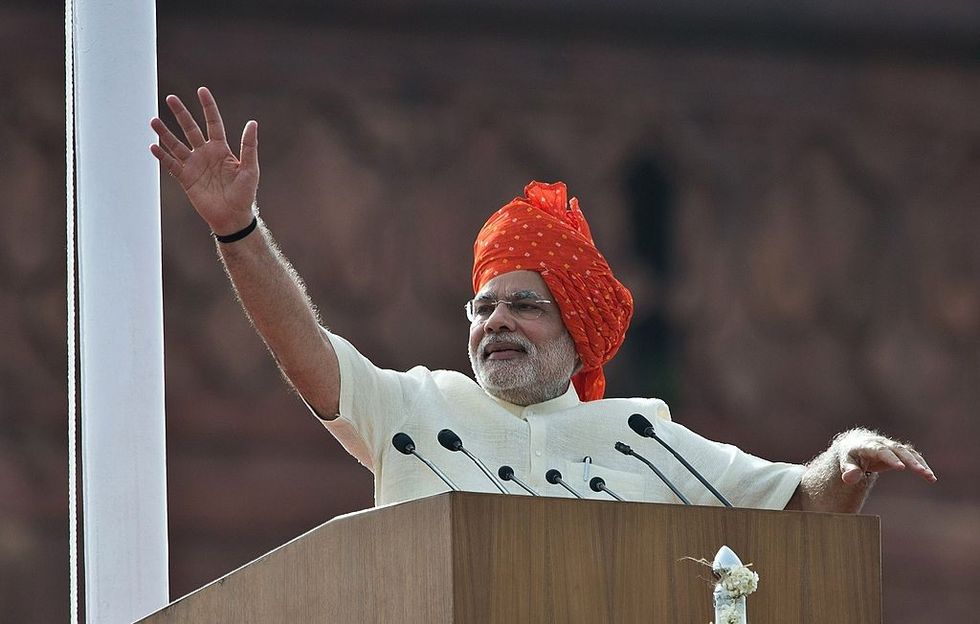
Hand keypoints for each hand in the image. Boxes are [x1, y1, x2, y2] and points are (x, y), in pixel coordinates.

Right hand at [149, 87, 258, 234]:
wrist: (232, 217)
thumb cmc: (244, 194)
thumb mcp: (250, 169)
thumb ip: (249, 146)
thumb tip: (252, 123)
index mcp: (222, 149)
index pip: (213, 123)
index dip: (208, 107)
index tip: (201, 90)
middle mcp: (206, 154)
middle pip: (191, 129)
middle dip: (181, 114)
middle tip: (170, 98)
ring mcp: (194, 165)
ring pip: (176, 145)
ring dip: (165, 133)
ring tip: (154, 120)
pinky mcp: (185, 179)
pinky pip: (171, 165)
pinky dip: (162, 156)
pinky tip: (153, 146)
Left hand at [836, 430, 936, 484]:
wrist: (856, 444)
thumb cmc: (850, 455)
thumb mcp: (846, 462)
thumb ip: (849, 470)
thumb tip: (848, 479)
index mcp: (868, 445)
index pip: (881, 451)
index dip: (891, 458)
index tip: (901, 468)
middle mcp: (882, 443)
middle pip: (899, 451)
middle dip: (911, 461)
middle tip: (922, 473)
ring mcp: (892, 446)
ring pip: (909, 453)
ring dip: (920, 464)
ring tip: (930, 478)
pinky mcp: (899, 451)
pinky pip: (913, 456)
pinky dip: (921, 465)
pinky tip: (930, 477)